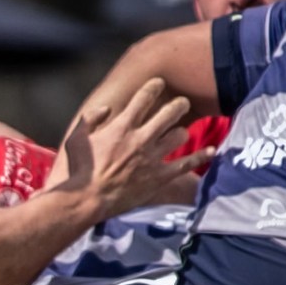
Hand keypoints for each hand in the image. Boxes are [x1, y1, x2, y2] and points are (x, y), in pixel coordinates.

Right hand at [53, 77, 203, 219]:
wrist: (86, 201)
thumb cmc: (78, 171)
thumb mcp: (75, 140)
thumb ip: (90, 119)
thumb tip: (106, 108)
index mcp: (122, 127)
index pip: (144, 97)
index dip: (154, 86)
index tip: (158, 84)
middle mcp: (141, 138)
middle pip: (171, 112)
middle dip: (179, 105)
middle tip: (181, 104)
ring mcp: (153, 158)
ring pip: (180, 135)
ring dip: (181, 132)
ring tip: (180, 134)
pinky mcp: (159, 177)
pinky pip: (187, 163)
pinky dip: (200, 156)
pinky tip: (210, 151)